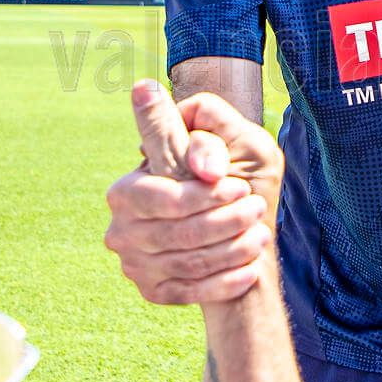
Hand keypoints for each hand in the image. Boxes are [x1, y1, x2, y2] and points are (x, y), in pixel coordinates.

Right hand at [104, 80, 283, 305]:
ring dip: (232, 250)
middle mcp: (120, 231)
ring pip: (189, 263)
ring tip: (260, 235)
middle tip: (257, 208)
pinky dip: (224, 282)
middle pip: (179, 233)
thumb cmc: (223, 173)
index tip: (238, 185)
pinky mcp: (153, 291)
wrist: (227, 228)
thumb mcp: (214, 144)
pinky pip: (191, 292)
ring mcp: (135, 266)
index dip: (204, 194)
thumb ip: (182, 127)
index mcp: (124, 191)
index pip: (164, 197)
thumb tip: (145, 88)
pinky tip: (249, 269)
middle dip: (225, 222)